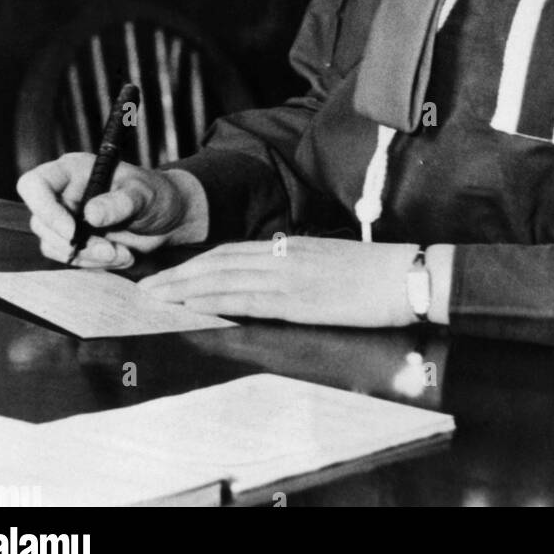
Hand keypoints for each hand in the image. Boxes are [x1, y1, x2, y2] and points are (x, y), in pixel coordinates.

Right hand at [16, 154, 206, 269]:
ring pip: (53, 245)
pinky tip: (120, 256)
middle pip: (40, 222)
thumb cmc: (158, 195)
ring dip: (88, 256)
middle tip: (112, 250)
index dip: (44, 209)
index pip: (34, 184)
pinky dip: (93, 263)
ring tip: (123, 253)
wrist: (170, 219)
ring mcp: (66, 218)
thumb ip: (120, 203)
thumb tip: (90, 214)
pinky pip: (68, 258)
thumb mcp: (145, 194)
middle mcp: (64, 193)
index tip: (73, 230)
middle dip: (77, 243)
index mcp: (73, 170)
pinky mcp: (74, 240)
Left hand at [140, 237, 419, 328]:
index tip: (172, 274)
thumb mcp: (333, 264)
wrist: (408, 275)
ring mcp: (288, 275)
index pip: (233, 251)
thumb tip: (278, 281)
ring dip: (184, 286)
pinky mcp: (297, 298)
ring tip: (155, 297)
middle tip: (145, 287)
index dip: (199, 262)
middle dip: (179, 274)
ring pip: (224, 276)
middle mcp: (284, 255)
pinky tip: (192, 305)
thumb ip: (302, 268)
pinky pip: (245, 297)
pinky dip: (212, 299)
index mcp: (293, 247)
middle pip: (220, 260)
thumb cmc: (379, 275)